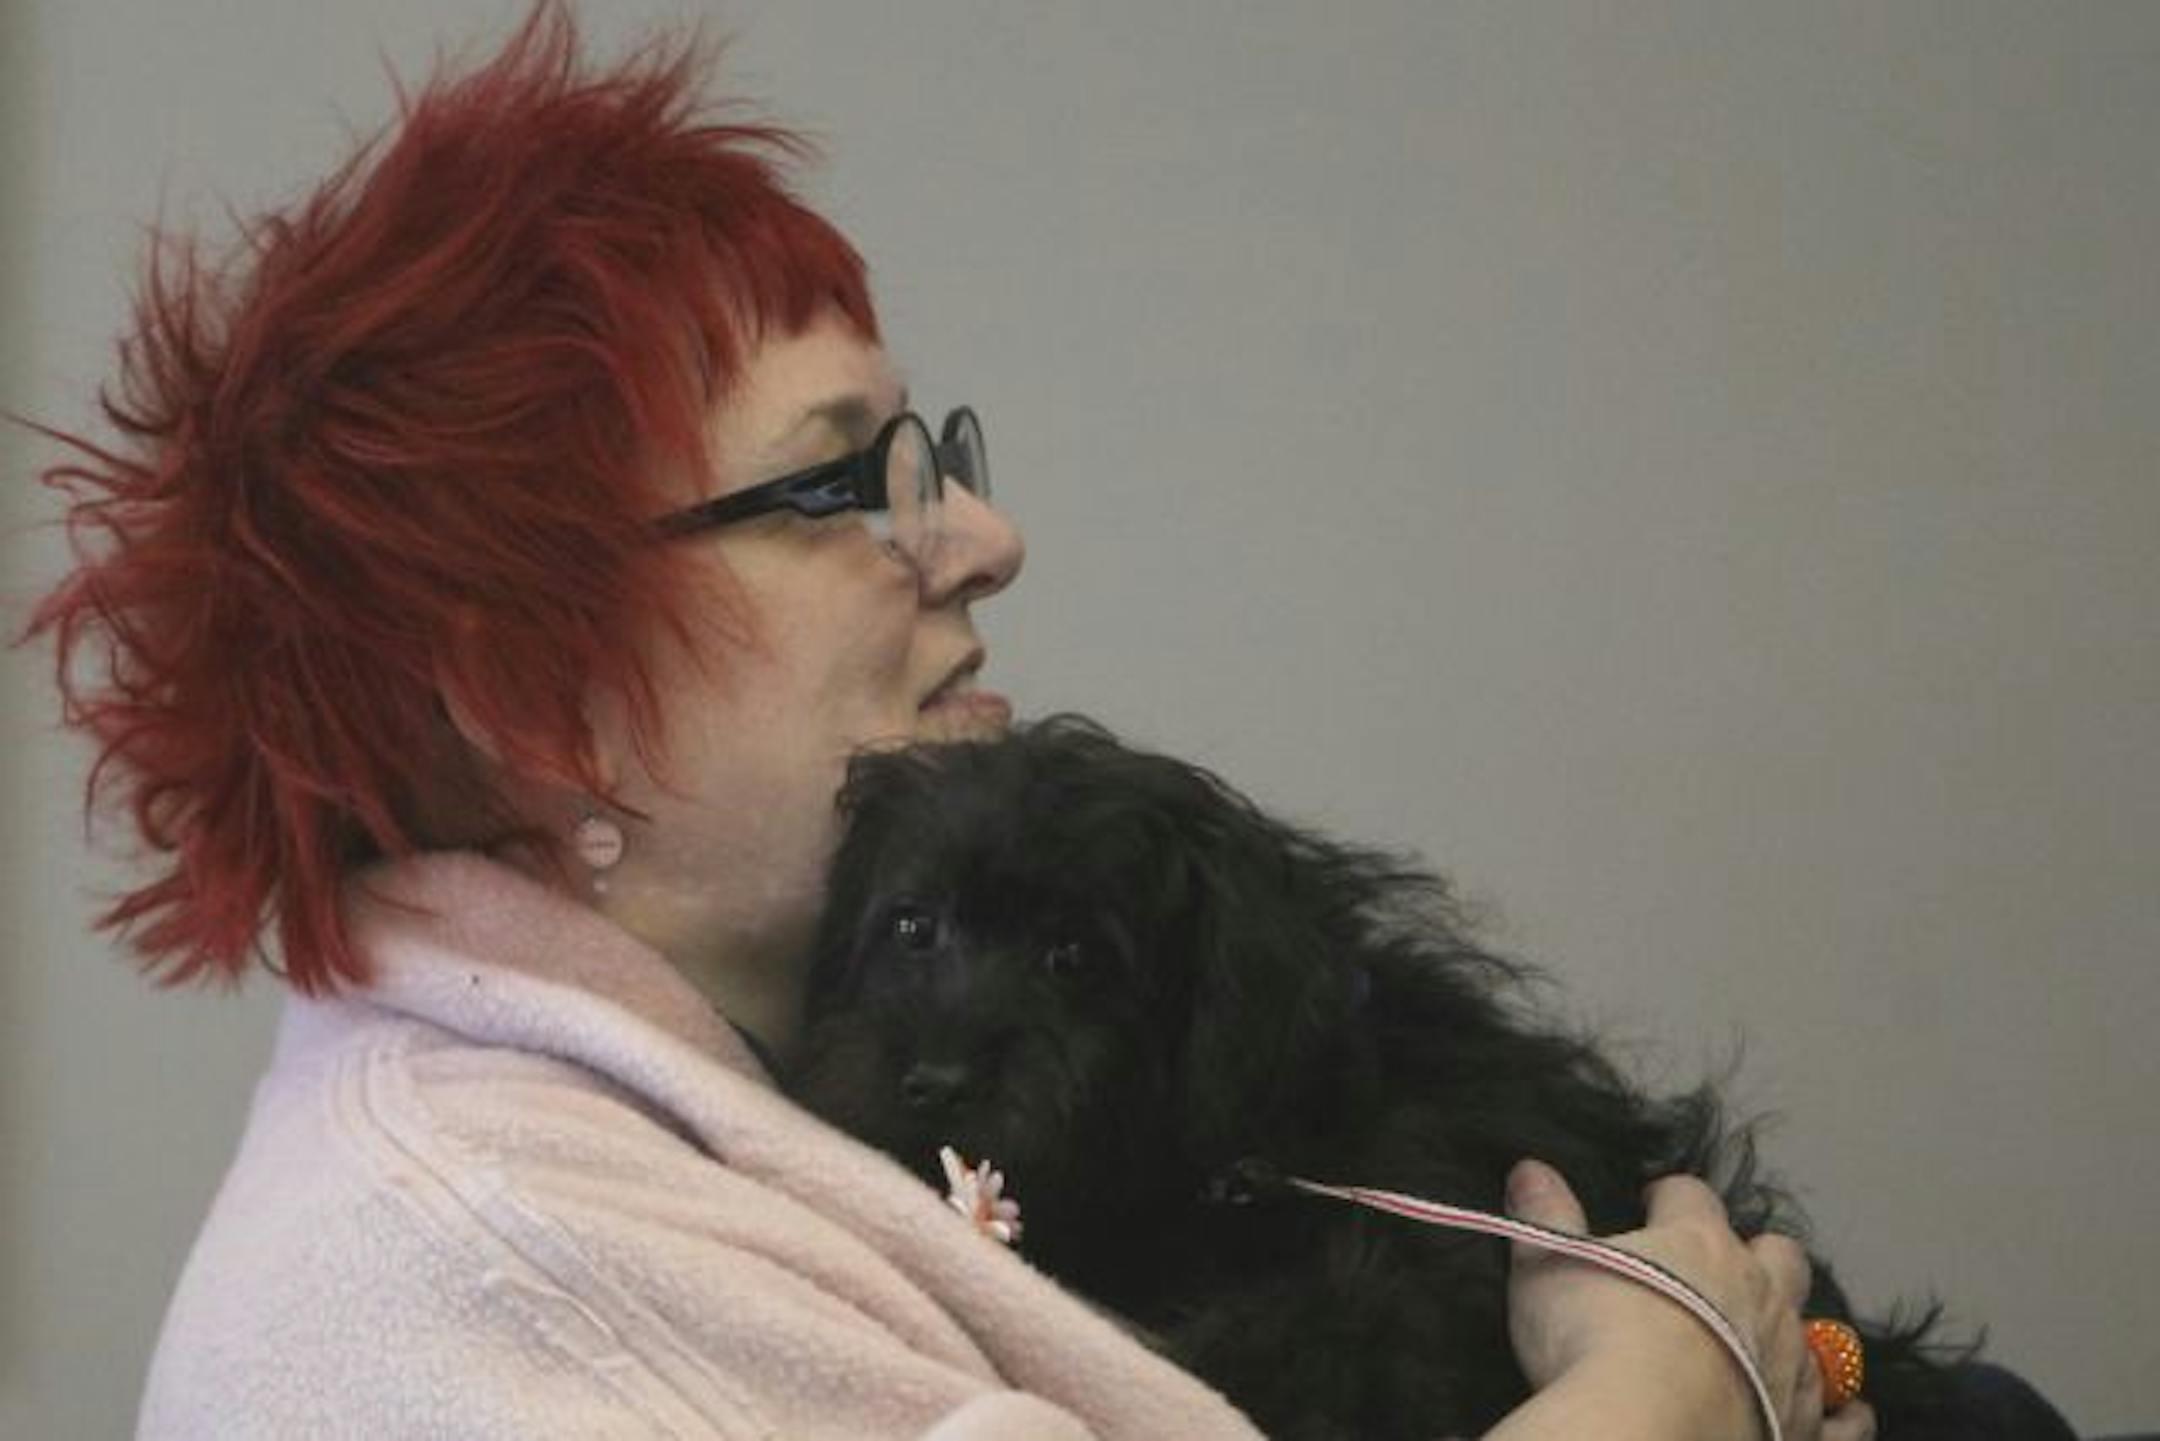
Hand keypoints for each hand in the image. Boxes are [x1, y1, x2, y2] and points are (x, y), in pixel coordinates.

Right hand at [1504, 1158, 1878, 1440]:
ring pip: (1815, 1330)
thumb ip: (1546, 1217)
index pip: (1690, 1197)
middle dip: (1756, 1254)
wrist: (1639, 1430)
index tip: (1649, 1208)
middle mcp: (1757, 1293)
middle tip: (1719, 1273)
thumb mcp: (1547, 1268)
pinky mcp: (1803, 1427)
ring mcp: (1788, 1361)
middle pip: (1778, 1253)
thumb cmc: (1590, 1341)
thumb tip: (1530, 1169)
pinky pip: (1844, 1419)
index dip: (1668, 1199)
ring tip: (1766, 1340)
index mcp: (1697, 1244)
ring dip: (1792, 1329)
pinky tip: (1842, 1412)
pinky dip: (1843, 1413)